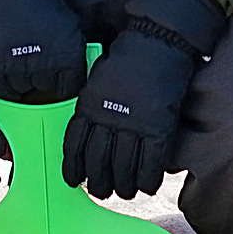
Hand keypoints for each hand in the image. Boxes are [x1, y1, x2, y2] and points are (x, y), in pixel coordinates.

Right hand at [0, 0, 88, 104]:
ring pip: (22, 92)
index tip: (58, 80)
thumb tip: (76, 78)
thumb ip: (74, 54)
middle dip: (42, 80)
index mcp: (68, 55)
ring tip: (19, 59)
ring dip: (22, 81)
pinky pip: (0, 91)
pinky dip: (3, 85)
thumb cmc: (39, 1)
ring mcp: (16, 68)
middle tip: (36, 63)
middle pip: (44, 91)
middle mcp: (44, 66)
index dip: (64, 85)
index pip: (70, 89)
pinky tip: (6, 68)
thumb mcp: (70, 24)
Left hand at [62, 0, 226, 198]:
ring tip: (124, 192)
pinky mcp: (158, 128)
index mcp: (88, 106)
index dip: (74, 168)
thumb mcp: (97, 78)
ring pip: (123, 168)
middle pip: (98, 163)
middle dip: (98, 183)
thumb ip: (92, 104)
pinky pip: (151, 163)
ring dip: (123, 186)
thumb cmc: (128, 55)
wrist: (158, 41)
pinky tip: (148, 185)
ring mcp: (134, 126)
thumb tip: (89, 128)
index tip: (75, 181)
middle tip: (102, 191)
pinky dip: (148, 179)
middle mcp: (107, 119)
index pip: (75, 146)